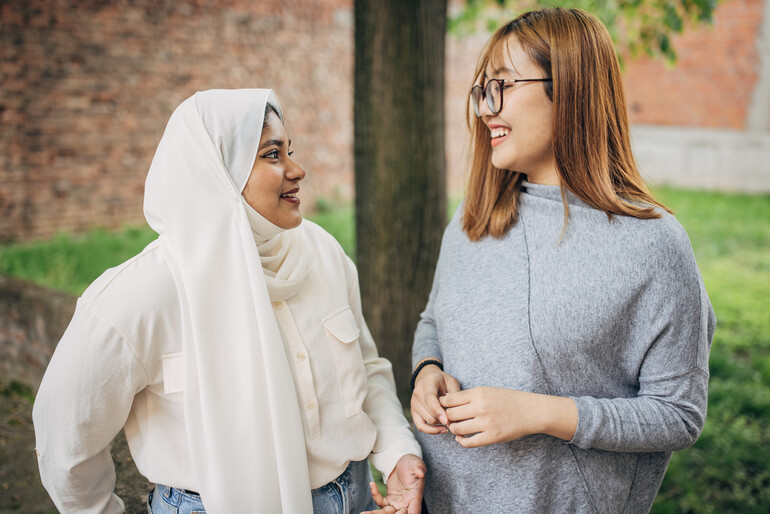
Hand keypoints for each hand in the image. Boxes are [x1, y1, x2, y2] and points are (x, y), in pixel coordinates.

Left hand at [363, 454, 425, 513]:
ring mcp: (397, 503)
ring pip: (386, 513)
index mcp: (415, 496)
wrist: (403, 461)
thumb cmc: (412, 463)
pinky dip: (375, 495)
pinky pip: (380, 502)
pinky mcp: (389, 500)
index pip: (415, 510)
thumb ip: (419, 468)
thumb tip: (421, 473)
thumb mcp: (417, 463)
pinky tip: (372, 484)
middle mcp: (407, 503)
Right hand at [410, 361, 460, 433]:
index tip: (447, 421)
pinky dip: (431, 430)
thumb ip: (454, 395)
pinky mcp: (413, 411)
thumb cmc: (442, 381)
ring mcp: (414, 403)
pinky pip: (420, 426)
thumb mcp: (451, 382)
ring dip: (440, 423)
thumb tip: (455, 412)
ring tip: (450, 420)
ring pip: (428, 420)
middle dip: (444, 419)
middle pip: (430, 413)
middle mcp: (418, 393)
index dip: (438, 411)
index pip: (430, 399)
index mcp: (428, 384)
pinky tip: (442, 429)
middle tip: (455, 419)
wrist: (427, 377)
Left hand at [439, 387, 576, 447]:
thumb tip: (447, 400)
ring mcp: (486, 423)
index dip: (443, 405)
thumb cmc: (507, 399)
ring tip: (456, 429)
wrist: (530, 411)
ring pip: (457, 429)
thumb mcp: (487, 391)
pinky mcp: (492, 436)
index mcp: (478, 393)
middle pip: (450, 414)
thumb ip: (468, 396)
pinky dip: (461, 442)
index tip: (444, 408)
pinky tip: (462, 439)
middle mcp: (480, 407)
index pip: (449, 400)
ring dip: (453, 430)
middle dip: (447, 417)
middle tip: (449, 420)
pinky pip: (469, 442)